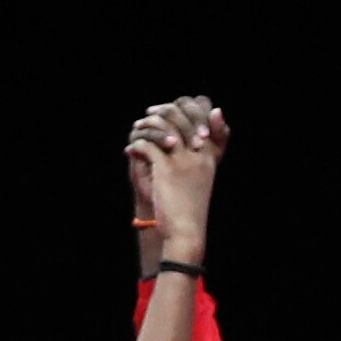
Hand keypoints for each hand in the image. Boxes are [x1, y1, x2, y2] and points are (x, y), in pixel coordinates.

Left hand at [130, 97, 224, 264]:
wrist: (186, 232)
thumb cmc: (191, 207)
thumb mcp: (202, 179)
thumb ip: (199, 156)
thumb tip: (182, 141)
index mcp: (209, 156)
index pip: (203, 115)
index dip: (186, 108)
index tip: (168, 112)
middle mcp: (199, 154)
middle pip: (181, 115)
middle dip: (162, 112)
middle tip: (148, 116)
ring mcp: (183, 160)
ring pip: (164, 125)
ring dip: (147, 125)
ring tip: (137, 131)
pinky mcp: (166, 169)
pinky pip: (147, 145)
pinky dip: (137, 145)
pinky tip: (131, 151)